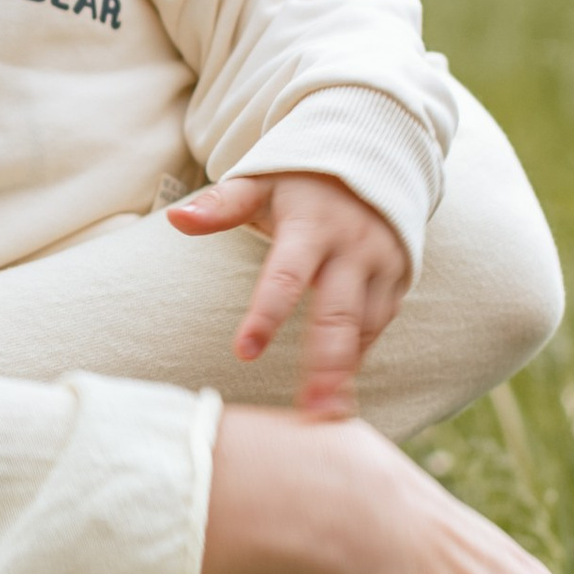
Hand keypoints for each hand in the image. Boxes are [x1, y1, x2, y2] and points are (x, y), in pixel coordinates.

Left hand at [168, 169, 410, 412]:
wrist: (373, 157)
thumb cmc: (299, 181)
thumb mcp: (261, 183)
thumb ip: (220, 204)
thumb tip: (176, 219)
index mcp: (311, 226)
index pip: (286, 277)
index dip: (266, 316)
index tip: (244, 353)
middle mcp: (352, 247)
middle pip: (338, 315)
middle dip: (326, 366)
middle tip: (310, 412)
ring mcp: (380, 264)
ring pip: (364, 326)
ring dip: (346, 371)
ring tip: (325, 415)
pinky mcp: (398, 278)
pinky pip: (379, 323)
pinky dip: (360, 354)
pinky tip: (340, 387)